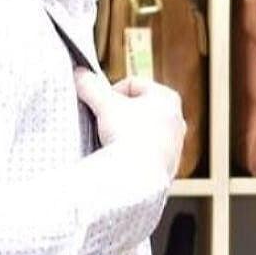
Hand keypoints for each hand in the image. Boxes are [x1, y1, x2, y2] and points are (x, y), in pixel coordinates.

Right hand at [74, 67, 184, 181]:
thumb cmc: (127, 137)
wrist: (136, 179)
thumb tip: (79, 75)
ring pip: (143, 134)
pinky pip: (146, 157)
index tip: (99, 107)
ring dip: (126, 137)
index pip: (133, 84)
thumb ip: (90, 85)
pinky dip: (133, 157)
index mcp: (168, 97)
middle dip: (120, 116)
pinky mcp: (168, 168)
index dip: (110, 92)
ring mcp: (175, 146)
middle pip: (139, 110)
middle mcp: (176, 120)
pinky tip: (122, 162)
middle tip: (104, 126)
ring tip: (113, 146)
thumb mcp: (104, 104)